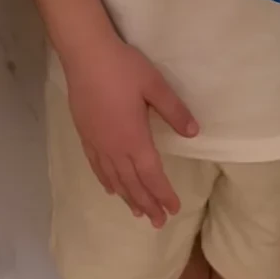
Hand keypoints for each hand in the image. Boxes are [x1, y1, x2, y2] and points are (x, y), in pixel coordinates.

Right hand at [65, 38, 197, 226]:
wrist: (86, 56)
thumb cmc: (123, 68)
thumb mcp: (155, 85)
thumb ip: (174, 110)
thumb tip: (193, 133)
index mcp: (134, 139)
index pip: (152, 175)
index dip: (163, 194)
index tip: (173, 210)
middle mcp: (115, 149)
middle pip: (133, 184)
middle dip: (148, 204)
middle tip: (159, 222)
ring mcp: (98, 144)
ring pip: (115, 180)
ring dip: (129, 198)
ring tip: (139, 212)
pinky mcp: (86, 136)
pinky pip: (98, 168)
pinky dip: (107, 182)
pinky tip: (111, 188)